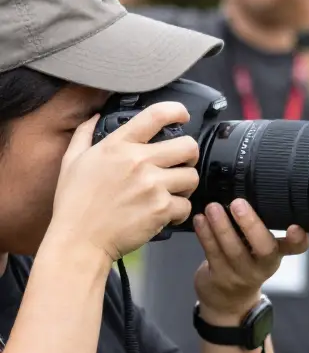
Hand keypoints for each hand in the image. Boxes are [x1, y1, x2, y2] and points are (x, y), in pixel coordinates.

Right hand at [51, 104, 200, 261]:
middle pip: (188, 146)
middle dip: (189, 155)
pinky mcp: (161, 208)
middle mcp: (138, 161)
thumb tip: (96, 115)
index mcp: (117, 145)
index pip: (156, 115)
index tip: (183, 115)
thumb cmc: (74, 204)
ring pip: (192, 176)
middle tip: (181, 164)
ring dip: (186, 185)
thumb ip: (85, 134)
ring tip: (172, 191)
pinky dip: (180, 211)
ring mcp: (152, 185)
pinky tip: (165, 213)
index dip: (177, 111)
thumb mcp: (72, 161)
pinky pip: (187, 205)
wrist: (79, 241)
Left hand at [193, 199, 308, 322]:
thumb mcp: (259, 249)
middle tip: (238, 203)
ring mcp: (241, 275)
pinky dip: (205, 234)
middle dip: (251, 225)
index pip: (295, 248)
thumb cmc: (245, 263)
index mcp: (277, 255)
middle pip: (264, 249)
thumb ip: (258, 228)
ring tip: (213, 207)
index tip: (296, 227)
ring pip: (233, 250)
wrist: (228, 301)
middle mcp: (263, 266)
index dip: (298, 239)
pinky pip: (212, 253)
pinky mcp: (220, 278)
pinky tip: (200, 219)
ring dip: (221, 226)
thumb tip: (245, 189)